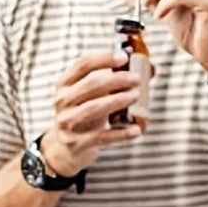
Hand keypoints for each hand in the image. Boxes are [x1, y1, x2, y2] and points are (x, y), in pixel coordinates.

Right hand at [38, 49, 144, 176]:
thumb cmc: (83, 115)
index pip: (83, 65)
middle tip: (136, 79)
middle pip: (91, 84)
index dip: (104, 58)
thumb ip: (108, 83)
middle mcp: (62, 101)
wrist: (65, 148)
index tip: (124, 57)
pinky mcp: (77, 143)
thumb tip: (144, 69)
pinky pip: (103, 136)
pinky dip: (122, 133)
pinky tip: (136, 129)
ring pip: (95, 107)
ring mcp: (68, 123)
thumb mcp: (88, 96)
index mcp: (64, 84)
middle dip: (117, 79)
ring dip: (119, 100)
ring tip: (136, 96)